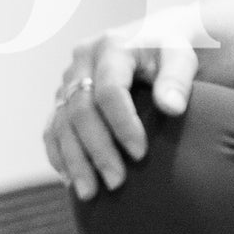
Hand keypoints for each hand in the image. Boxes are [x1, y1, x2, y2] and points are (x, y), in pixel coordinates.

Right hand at [42, 21, 198, 200]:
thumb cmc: (170, 53)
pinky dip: (59, 155)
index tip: (141, 153)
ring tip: (90, 193)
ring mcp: (68, 79)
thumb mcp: (182, 58)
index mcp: (111, 46)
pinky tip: (71, 180)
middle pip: (81, 110)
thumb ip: (177, 79)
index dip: (122, 124)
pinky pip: (51, 129)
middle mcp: (82, 60)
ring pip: (61, 123)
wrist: (152, 40)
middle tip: (116, 182)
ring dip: (74, 160)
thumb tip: (172, 108)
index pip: (110, 90)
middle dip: (97, 150)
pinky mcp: (62, 97)